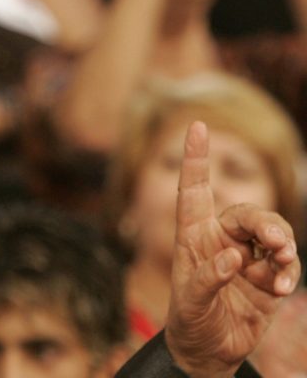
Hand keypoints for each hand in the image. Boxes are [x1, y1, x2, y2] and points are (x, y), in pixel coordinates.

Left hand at [165, 122, 299, 376]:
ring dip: (282, 244)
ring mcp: (247, 256)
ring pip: (273, 232)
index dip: (195, 159)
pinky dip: (288, 272)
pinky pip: (285, 262)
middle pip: (248, 214)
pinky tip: (280, 289)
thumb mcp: (190, 303)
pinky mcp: (268, 275)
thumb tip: (233, 259)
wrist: (209, 351)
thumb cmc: (190, 321)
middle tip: (278, 244)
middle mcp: (220, 239)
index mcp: (192, 236)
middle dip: (266, 224)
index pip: (193, 190)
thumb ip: (209, 279)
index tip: (196, 126)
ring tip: (283, 262)